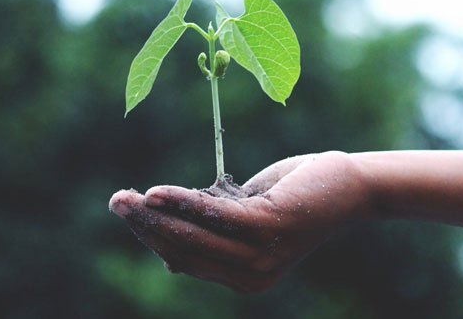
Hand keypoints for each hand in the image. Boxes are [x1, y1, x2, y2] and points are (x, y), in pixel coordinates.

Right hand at [109, 151, 369, 292]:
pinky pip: (214, 215)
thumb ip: (213, 235)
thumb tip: (169, 257)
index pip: (186, 259)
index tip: (129, 213)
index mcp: (244, 277)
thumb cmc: (293, 197)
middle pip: (184, 250)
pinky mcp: (269, 228)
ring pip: (194, 236)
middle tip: (116, 202)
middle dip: (145, 227)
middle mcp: (251, 276)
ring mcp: (261, 256)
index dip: (153, 237)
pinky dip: (183, 202)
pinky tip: (156, 192)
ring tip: (126, 198)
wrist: (346, 185)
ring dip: (155, 215)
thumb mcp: (247, 219)